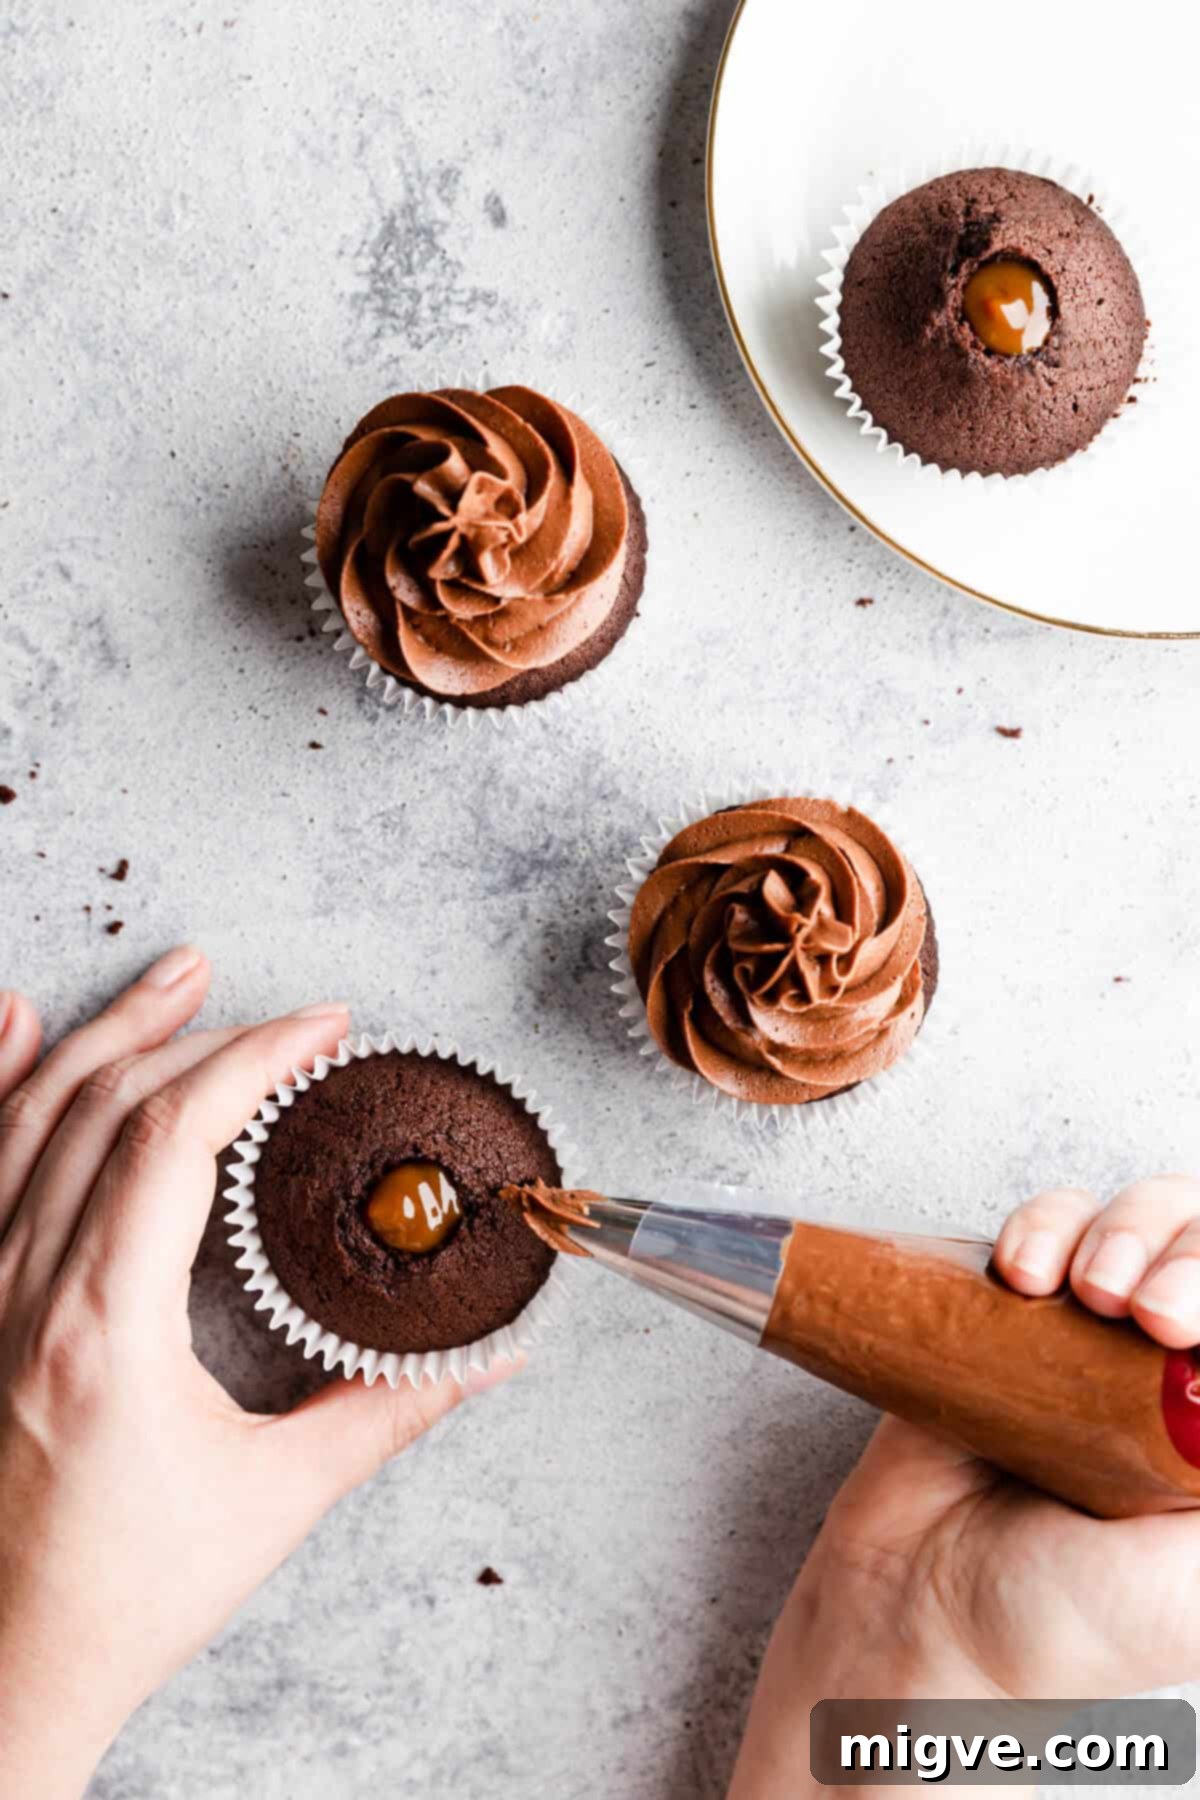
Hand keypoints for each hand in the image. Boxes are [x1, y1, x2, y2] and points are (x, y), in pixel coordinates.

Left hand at [0, 951, 515, 1799]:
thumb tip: (488, 1354)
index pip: (170, 1135)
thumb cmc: (122, 1596)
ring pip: (29, 1114)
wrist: (4, 1669)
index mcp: (100, 1326)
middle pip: (104, 1102)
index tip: (324, 1029)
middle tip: (287, 1012)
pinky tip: (16, 1019)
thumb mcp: (275, 1499)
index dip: (254, 1057)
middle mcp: (20, 1290)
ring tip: (180, 973)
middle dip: (202, 1030)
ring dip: (109, 1031)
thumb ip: (389, 1412)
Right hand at [730, 1176, 1199, 1798]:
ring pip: (1129, 1222)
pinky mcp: (1005, 1315)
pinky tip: (1018, 1271)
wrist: (924, 1619)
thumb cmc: (1070, 1627)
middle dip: (1176, 1249)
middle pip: (1198, 1245)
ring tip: (1081, 1288)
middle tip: (1142, 1308)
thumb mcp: (1198, 1575)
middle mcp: (1166, 1374)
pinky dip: (1039, 1227)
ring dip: (1113, 1230)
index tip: (1181, 1325)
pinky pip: (1042, 1229)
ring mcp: (1085, 1338)